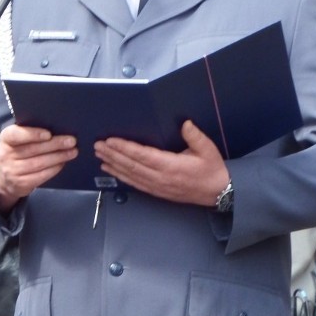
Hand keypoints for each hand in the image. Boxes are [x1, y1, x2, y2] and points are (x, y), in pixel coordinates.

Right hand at [0, 124, 77, 210]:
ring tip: (72, 152)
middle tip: (71, 141)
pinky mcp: (21, 184)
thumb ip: (30, 133)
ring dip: (58, 157)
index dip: (33, 134)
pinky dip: (54, 169)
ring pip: (39, 163)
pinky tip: (63, 163)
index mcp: (6, 139)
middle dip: (55, 145)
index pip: (16, 135)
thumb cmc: (16, 152)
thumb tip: (56, 129)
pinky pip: (41, 176)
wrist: (4, 177)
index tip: (48, 134)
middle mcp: (6, 155)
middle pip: (33, 149)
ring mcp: (13, 171)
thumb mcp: (17, 140)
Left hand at [94, 120, 229, 205]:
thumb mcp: (208, 150)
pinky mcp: (157, 192)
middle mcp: (161, 178)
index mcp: (171, 166)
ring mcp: (157, 187)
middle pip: (131, 165)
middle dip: (113, 154)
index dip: (124, 148)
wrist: (217, 192)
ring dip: (113, 165)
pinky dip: (121, 176)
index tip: (111, 140)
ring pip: (130, 175)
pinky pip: (135, 184)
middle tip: (98, 145)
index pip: (142, 155)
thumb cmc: (211, 170)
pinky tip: (112, 170)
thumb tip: (185, 123)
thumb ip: (195, 136)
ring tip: (100, 156)